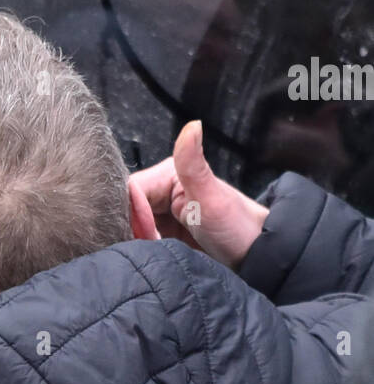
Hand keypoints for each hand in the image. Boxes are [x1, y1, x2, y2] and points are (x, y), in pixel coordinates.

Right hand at [131, 121, 267, 268]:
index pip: (131, 189)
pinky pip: (139, 237)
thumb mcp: (211, 196)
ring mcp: (161, 213)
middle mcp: (161, 190)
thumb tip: (192, 126)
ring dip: (137, 238)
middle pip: (128, 207)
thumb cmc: (238, 226)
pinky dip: (141, 245)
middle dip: (133, 227)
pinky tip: (152, 253)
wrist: (254, 258)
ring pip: (131, 223)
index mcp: (168, 174)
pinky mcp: (161, 232)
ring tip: (153, 250)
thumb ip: (193, 162)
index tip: (145, 232)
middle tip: (150, 245)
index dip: (132, 212)